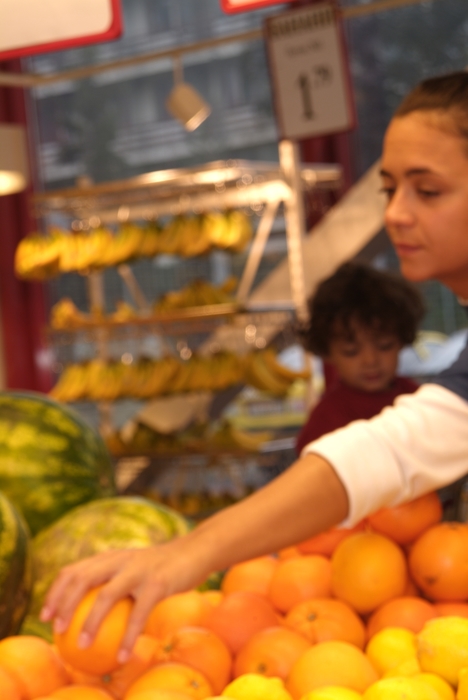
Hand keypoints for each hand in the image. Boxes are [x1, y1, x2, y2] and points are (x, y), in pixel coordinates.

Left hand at [40, 535, 208, 661]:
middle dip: (64, 605)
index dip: (55, 593)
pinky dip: (128, 638)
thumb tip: (89, 618)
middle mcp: (120, 560)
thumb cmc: (162, 569)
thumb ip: (114, 582)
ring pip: (106, 596)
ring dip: (90, 623)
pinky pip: (138, 615)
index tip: (46, 617)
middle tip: (57, 631)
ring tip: (82, 648)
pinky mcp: (158, 583)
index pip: (73, 570)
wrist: (195, 552)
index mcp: (111, 557)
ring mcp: (138, 570)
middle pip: (82, 578)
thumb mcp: (134, 568)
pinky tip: (122, 658)